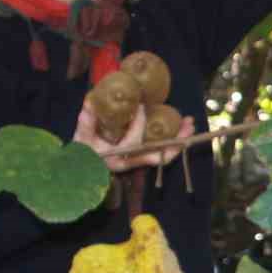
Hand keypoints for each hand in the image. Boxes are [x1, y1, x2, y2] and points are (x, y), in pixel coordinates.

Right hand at [75, 100, 195, 172]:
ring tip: (190, 123)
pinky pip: (161, 151)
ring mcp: (139, 161)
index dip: (139, 122)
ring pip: (165, 155)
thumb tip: (89, 103)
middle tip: (188, 123)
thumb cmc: (82, 154)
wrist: (83, 170)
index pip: (134, 140)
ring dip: (179, 140)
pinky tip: (179, 127)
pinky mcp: (142, 158)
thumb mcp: (81, 139)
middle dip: (176, 140)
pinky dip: (173, 141)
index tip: (142, 106)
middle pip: (160, 155)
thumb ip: (86, 122)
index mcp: (118, 158)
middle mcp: (132, 162)